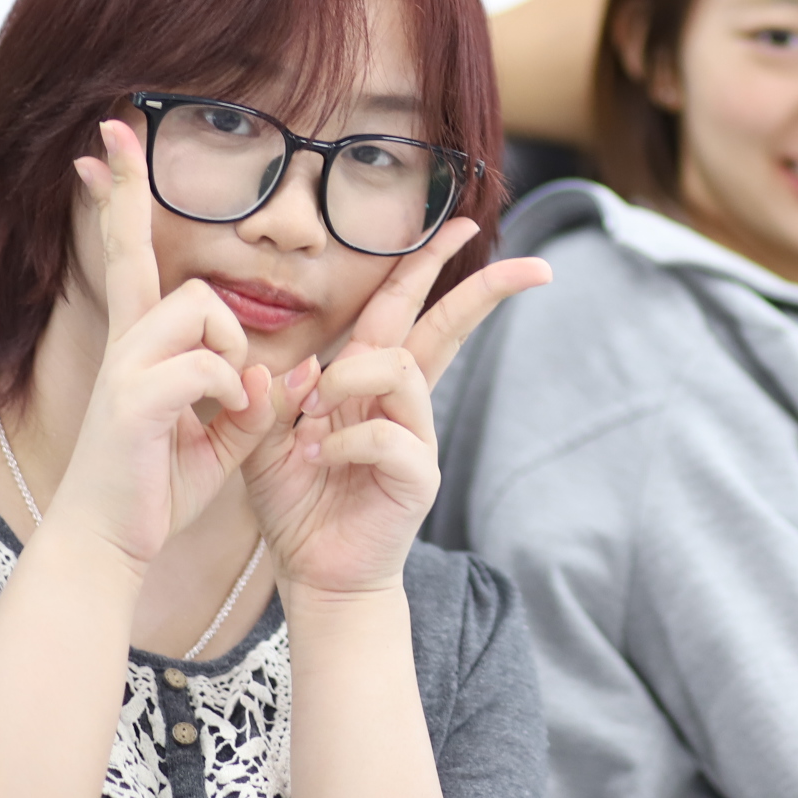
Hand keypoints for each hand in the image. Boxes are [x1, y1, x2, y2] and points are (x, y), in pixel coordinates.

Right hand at [54, 119, 278, 573]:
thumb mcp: (220, 437)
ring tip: (223, 412)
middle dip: (226, 333)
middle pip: (193, 285)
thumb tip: (289, 374)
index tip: (111, 134)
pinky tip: (216, 425)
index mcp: (141, 343)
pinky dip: (229, 396)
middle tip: (227, 392)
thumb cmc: (156, 488)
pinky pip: (209, 365)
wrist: (108, 544)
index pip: (129, 250)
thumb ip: (252, 398)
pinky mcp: (133, 398)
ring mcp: (125, 365)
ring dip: (231, 361)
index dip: (123, 193)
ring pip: (205, 312)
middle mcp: (126, 341)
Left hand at [243, 220, 551, 597]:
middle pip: (448, 326)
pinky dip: (347, 439)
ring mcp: (417, 435)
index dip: (428, 265)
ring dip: (349, 378)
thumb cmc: (295, 501)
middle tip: (530, 263)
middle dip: (483, 287)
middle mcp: (401, 400)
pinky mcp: (418, 474)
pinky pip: (387, 433)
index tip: (461, 226)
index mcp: (368, 380)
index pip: (403, 308)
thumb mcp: (267, 437)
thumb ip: (278, 395)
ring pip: (401, 368)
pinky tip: (322, 458)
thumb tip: (309, 366)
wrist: (313, 571)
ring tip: (312, 416)